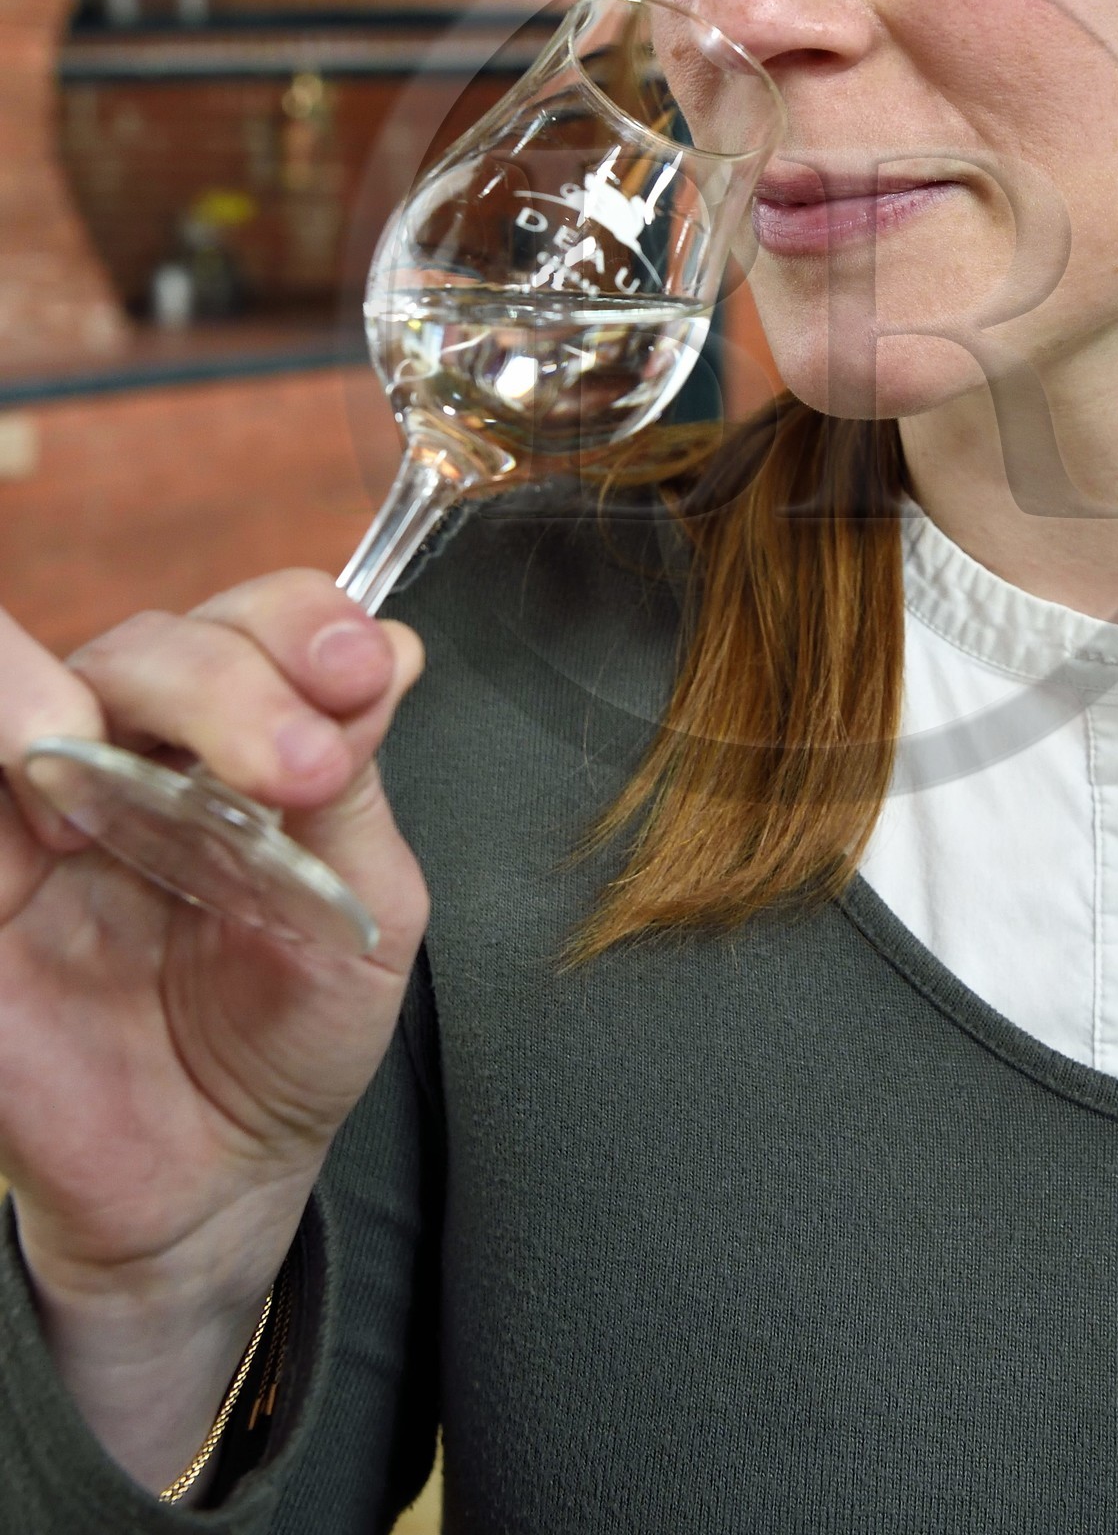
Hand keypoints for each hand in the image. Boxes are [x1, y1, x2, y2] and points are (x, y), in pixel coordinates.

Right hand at [0, 573, 428, 1484]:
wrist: (208, 1188)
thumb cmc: (285, 1036)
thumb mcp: (360, 908)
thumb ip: (356, 783)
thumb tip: (388, 649)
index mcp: (229, 741)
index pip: (251, 622)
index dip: (301, 621)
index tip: (362, 672)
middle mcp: (128, 753)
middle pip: (146, 643)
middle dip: (226, 680)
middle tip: (295, 769)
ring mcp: (33, 814)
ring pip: (21, 676)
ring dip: (81, 690)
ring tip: (126, 759)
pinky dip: (0, 752)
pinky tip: (52, 810)